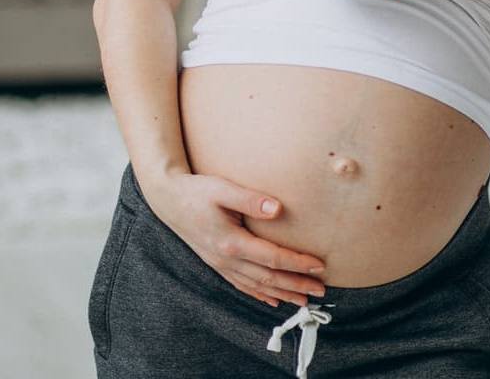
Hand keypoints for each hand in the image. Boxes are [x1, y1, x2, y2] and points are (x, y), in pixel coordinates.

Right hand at [139, 169, 326, 307]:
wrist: (168, 200)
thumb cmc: (196, 191)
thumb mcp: (222, 189)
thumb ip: (250, 200)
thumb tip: (278, 209)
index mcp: (231, 242)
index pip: (272, 258)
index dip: (297, 263)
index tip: (319, 265)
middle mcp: (226, 260)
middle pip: (268, 278)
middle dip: (296, 285)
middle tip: (321, 291)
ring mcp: (220, 265)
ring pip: (257, 286)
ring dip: (282, 294)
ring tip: (303, 301)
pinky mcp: (217, 264)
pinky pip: (242, 285)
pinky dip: (259, 295)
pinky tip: (272, 300)